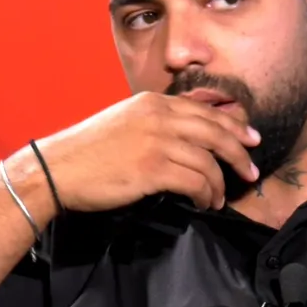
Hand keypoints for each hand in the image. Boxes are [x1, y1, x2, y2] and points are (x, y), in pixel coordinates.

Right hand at [30, 92, 261, 212]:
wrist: (56, 169)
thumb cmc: (89, 151)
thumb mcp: (126, 121)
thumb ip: (157, 122)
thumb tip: (189, 136)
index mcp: (154, 102)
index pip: (206, 111)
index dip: (234, 126)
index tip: (251, 139)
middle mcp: (160, 117)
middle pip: (216, 133)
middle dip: (240, 153)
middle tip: (251, 171)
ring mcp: (158, 142)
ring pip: (209, 161)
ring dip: (220, 183)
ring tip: (220, 198)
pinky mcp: (153, 168)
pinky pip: (196, 181)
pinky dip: (205, 194)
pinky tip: (204, 203)